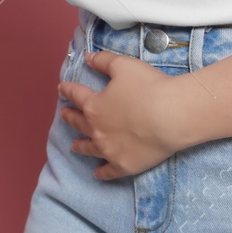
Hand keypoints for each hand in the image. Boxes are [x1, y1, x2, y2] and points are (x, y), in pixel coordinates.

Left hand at [58, 49, 188, 179]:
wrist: (170, 116)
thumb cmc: (147, 87)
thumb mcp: (123, 66)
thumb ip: (103, 61)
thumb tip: (88, 58)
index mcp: (94, 106)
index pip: (76, 95)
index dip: (68, 91)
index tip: (61, 89)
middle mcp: (97, 130)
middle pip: (80, 123)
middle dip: (70, 117)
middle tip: (64, 115)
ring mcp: (109, 150)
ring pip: (90, 148)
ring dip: (81, 146)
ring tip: (74, 146)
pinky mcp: (124, 165)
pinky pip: (108, 172)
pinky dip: (101, 173)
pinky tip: (96, 174)